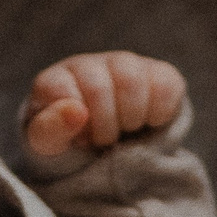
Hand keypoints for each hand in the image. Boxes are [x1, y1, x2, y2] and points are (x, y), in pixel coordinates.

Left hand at [23, 51, 185, 156]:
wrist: (107, 152)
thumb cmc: (72, 145)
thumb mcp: (51, 146)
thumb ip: (51, 130)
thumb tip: (75, 111)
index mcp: (56, 80)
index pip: (61, 91)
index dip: (75, 125)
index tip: (80, 140)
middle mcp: (90, 64)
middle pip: (99, 88)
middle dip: (104, 127)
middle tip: (105, 141)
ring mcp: (126, 65)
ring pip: (132, 81)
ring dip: (130, 119)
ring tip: (125, 131)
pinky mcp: (159, 73)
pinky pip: (166, 86)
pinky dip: (158, 114)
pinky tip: (147, 122)